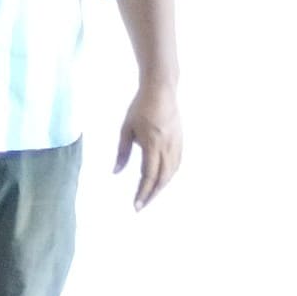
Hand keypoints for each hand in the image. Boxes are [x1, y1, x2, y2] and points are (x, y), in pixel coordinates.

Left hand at [114, 77, 182, 206]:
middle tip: (141, 206)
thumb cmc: (140, 108)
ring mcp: (176, 142)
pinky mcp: (180, 139)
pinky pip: (177, 162)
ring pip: (171, 172)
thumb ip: (122, 152)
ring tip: (149, 195)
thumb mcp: (126, 129)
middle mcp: (167, 145)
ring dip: (161, 187)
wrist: (161, 89)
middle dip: (151, 194)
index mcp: (152, 143)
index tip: (136, 205)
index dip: (142, 192)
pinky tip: (162, 180)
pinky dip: (170, 175)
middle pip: (162, 178)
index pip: (148, 175)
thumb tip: (116, 172)